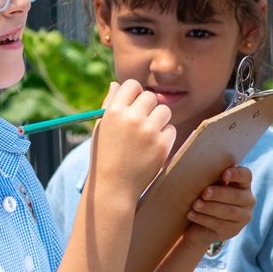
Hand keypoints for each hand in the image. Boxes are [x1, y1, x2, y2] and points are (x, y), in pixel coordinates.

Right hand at [93, 80, 175, 195]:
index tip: (133, 105)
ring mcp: (148, 132)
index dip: (134, 94)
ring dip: (159, 120)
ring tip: (148, 135)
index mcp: (114, 111)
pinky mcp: (162, 145)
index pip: (131, 85)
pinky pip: (171, 130)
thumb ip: (109, 104)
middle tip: (141, 123)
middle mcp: (131, 118)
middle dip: (148, 107)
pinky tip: (152, 147)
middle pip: (150, 96)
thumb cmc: (104, 156)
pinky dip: (164, 137)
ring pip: (164, 111)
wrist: (113, 187)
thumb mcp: (101, 128)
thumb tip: (116, 84)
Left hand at [182, 166, 253, 249]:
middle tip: (203, 193)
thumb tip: (194, 161)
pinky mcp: (232, 231)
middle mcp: (247, 200)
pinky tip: (191, 214)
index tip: (223, 174)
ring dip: (210, 207)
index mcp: (242, 183)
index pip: (246, 175)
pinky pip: (219, 225)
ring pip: (228, 212)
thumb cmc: (200, 196)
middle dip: (219, 194)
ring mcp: (242, 218)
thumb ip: (206, 173)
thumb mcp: (204, 183)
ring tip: (195, 204)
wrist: (195, 224)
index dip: (236, 174)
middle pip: (237, 196)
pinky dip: (204, 219)